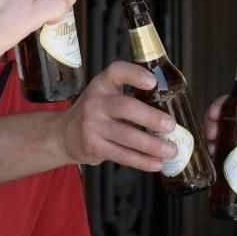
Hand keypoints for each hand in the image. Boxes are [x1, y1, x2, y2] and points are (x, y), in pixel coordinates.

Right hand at [57, 61, 175, 171]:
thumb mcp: (107, 95)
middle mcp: (96, 102)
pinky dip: (141, 161)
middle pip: (126, 107)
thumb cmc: (96, 112)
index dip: (135, 75)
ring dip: (151, 145)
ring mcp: (92, 125)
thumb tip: (173, 110)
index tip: (153, 82)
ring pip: (126, 136)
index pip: (117, 72)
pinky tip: (156, 164)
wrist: (64, 134)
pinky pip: (121, 155)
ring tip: (171, 150)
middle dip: (151, 118)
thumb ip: (132, 97)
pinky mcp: (93, 146)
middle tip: (170, 126)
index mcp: (103, 84)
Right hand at [205, 95, 236, 220]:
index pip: (234, 105)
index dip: (221, 105)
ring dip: (208, 141)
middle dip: (211, 124)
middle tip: (212, 135)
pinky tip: (211, 161)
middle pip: (219, 119)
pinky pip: (215, 154)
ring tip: (212, 151)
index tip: (215, 112)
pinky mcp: (229, 159)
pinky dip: (210, 156)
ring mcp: (233, 144)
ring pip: (214, 136)